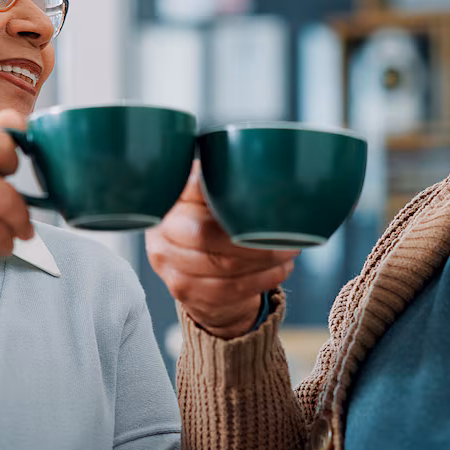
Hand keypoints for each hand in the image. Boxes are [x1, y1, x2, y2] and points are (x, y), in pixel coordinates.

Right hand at [146, 161, 297, 338]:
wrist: (188, 271)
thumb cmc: (205, 225)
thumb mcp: (205, 197)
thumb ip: (219, 179)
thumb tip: (255, 158)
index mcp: (168, 201)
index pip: (194, 190)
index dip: (226, 194)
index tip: (262, 196)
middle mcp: (161, 233)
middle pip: (208, 235)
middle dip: (254, 238)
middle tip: (286, 234)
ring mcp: (169, 265)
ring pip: (224, 266)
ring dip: (265, 260)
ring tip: (288, 251)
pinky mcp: (184, 292)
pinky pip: (229, 288)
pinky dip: (262, 279)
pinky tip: (278, 269)